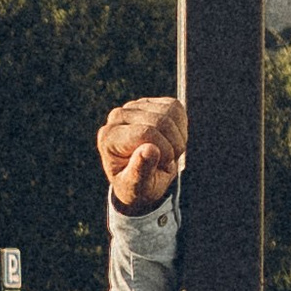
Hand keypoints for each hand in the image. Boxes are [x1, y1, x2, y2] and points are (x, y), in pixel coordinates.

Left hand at [99, 96, 186, 212]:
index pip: (145, 133)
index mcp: (109, 137)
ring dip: (178, 137)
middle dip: (172, 146)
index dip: (164, 151)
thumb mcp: (137, 187)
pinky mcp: (150, 103)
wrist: (141, 178)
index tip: (164, 166)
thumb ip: (141, 171)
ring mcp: (134, 107)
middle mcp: (117, 117)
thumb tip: (150, 149)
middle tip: (167, 162)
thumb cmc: (136, 186)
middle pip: (161, 121)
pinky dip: (181, 128)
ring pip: (171, 112)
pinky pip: (176, 107)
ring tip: (168, 153)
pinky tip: (171, 140)